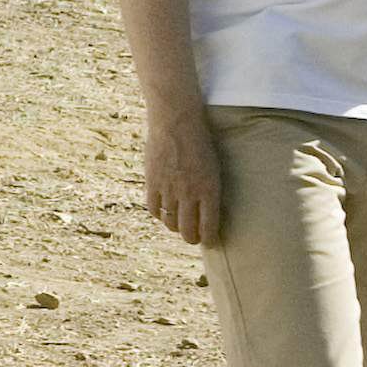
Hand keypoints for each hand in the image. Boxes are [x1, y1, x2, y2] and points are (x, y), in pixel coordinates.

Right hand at [140, 110, 220, 246]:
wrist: (177, 124)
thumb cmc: (202, 144)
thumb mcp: (215, 168)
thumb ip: (210, 190)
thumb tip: (209, 210)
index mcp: (209, 191)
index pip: (209, 226)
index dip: (209, 238)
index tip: (211, 242)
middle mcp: (189, 194)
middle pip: (188, 230)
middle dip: (192, 239)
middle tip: (195, 239)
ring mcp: (168, 189)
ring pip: (170, 222)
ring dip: (175, 228)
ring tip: (180, 227)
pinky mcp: (152, 182)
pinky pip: (153, 208)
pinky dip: (159, 215)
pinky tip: (164, 214)